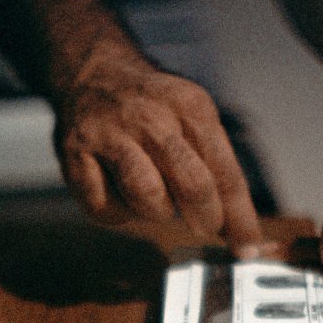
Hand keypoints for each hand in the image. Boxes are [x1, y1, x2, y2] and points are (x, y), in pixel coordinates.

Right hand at [53, 49, 268, 253]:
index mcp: (190, 107)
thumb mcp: (194, 122)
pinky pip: (105, 206)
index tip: (247, 248)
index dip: (239, 218)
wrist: (91, 74)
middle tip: (204, 226)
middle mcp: (151, 116)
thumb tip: (243, 234)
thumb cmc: (152, 112)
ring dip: (157, 212)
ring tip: (154, 197)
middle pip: (193, 185)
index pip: (225, 173)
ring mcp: (109, 134)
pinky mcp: (75, 155)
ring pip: (148, 197)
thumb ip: (218, 174)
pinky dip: (117, 212)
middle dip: (205, 218)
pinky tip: (119, 194)